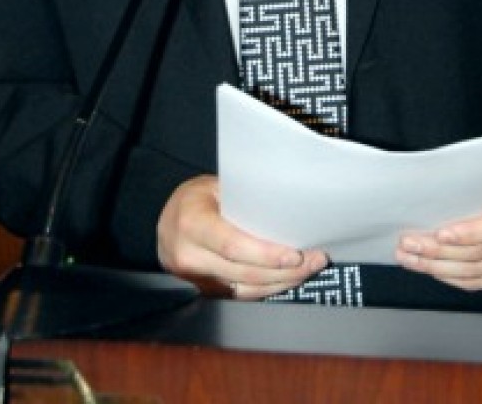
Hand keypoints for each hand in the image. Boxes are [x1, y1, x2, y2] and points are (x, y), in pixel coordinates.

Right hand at [157, 174, 327, 299]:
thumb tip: (288, 209)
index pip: (233, 246)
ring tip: (309, 270)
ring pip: (245, 289)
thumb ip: (243, 200)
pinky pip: (240, 295)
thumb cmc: (194, 198)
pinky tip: (287, 280)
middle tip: (315, 260)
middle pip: (244, 272)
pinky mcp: (205, 290)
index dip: (267, 255)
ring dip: (282, 282)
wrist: (165, 220)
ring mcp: (195, 279)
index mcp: (191, 223)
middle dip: (285, 271)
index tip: (296, 255)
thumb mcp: (215, 187)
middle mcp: (189, 255)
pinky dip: (267, 289)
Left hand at [395, 161, 481, 291]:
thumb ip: (470, 178)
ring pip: (476, 271)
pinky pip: (480, 281)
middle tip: (409, 244)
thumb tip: (427, 187)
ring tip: (410, 257)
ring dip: (438, 267)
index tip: (441, 233)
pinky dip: (451, 277)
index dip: (471, 233)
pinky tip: (429, 268)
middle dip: (440, 251)